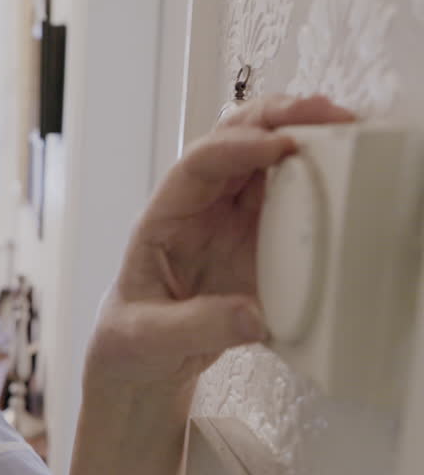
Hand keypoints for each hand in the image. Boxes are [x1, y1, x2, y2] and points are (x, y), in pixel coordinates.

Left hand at [84, 94, 356, 399]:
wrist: (143, 361)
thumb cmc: (131, 339)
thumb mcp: (147, 338)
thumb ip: (195, 326)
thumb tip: (254, 316)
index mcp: (164, 220)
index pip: (196, 166)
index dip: (236, 148)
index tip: (278, 147)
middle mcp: (199, 210)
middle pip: (234, 144)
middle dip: (275, 119)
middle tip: (323, 113)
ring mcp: (232, 223)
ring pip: (265, 163)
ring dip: (301, 139)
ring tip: (343, 129)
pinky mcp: (259, 244)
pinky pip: (289, 200)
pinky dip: (315, 181)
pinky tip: (342, 173)